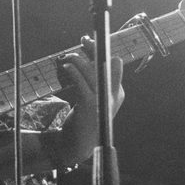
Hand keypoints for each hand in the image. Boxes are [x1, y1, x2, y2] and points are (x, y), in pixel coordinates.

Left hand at [52, 40, 124, 166]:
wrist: (78, 144)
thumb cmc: (84, 118)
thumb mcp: (94, 98)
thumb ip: (93, 81)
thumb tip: (83, 56)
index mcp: (117, 93)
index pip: (114, 65)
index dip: (101, 51)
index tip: (88, 41)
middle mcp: (114, 96)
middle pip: (108, 64)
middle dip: (96, 49)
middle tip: (84, 40)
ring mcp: (102, 101)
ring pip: (94, 72)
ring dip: (80, 60)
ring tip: (69, 56)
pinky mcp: (89, 106)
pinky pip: (82, 83)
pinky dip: (74, 72)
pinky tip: (66, 66)